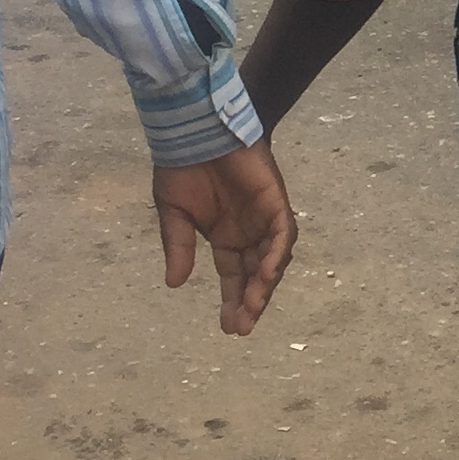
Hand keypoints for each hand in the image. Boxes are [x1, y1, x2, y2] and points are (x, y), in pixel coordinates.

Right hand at [154, 142, 297, 335]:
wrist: (195, 131)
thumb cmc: (182, 167)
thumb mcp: (174, 215)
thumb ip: (178, 247)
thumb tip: (174, 284)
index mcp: (225, 238)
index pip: (233, 276)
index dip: (233, 301)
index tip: (229, 328)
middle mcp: (248, 232)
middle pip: (255, 274)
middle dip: (250, 301)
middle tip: (242, 327)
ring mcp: (264, 217)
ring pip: (272, 258)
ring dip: (265, 284)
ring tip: (253, 308)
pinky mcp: (275, 201)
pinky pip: (284, 233)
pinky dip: (277, 254)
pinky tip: (267, 275)